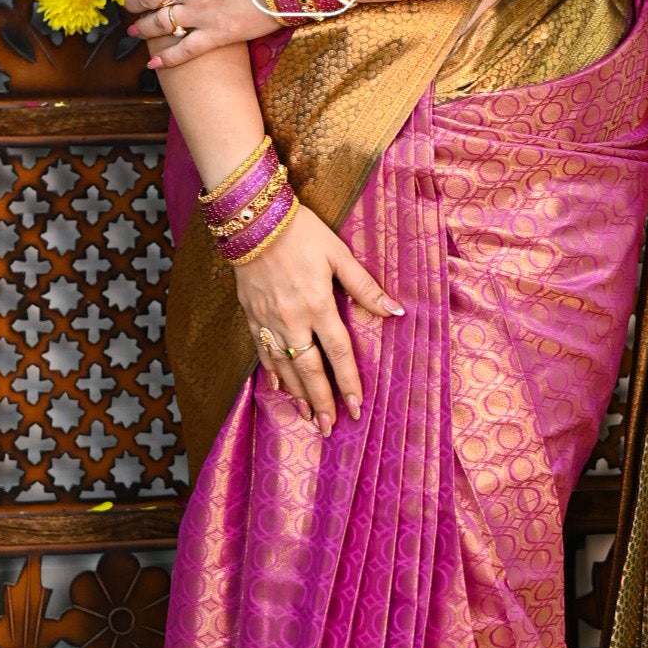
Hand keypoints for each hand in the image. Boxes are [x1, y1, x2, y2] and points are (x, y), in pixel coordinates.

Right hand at [234, 204, 402, 434]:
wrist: (252, 220)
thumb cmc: (301, 233)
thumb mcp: (338, 254)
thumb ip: (365, 287)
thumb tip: (395, 311)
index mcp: (318, 305)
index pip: (338, 353)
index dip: (349, 381)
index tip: (356, 406)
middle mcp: (293, 319)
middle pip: (310, 369)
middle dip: (322, 400)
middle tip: (330, 427)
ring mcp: (269, 320)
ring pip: (284, 367)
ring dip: (297, 394)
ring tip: (309, 417)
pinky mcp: (252, 316)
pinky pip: (263, 352)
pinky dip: (271, 373)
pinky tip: (278, 389)